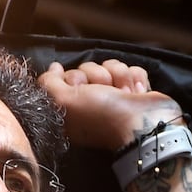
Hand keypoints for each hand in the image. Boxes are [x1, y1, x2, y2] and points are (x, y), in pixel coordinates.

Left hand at [39, 59, 183, 150]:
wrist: (143, 124)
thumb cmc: (102, 116)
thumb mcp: (65, 101)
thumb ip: (49, 83)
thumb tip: (53, 68)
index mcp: (73, 109)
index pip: (68, 76)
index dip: (75, 78)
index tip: (82, 88)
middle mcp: (91, 103)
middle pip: (89, 69)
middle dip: (99, 77)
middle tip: (105, 93)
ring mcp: (115, 97)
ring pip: (111, 66)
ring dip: (119, 77)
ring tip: (124, 94)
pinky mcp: (134, 92)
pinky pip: (131, 69)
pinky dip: (135, 79)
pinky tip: (136, 93)